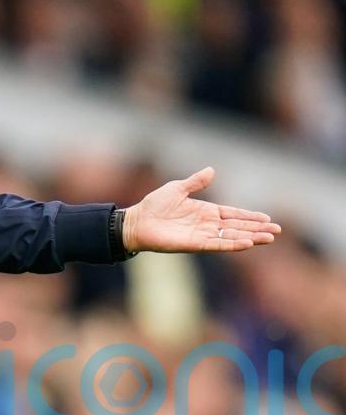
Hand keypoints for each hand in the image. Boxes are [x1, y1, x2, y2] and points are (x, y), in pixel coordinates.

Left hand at [123, 167, 281, 253]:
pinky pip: (217, 244)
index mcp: (205, 211)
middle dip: (257, 228)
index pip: (233, 214)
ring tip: (269, 238)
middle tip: (277, 231)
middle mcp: (207, 224)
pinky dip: (232, 244)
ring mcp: (202, 235)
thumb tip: (212, 170)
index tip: (268, 218)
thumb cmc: (154, 205)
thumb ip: (196, 182)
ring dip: (250, 237)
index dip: (250, 216)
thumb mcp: (177, 188)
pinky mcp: (194, 244)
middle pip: (237, 227)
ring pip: (232, 236)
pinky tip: (247, 243)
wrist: (137, 221)